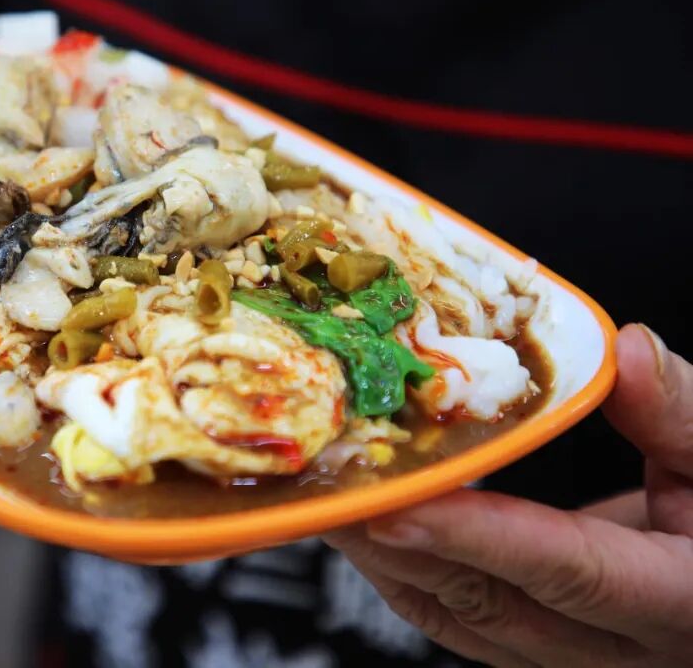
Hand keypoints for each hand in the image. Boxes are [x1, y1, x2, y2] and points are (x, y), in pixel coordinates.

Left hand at [325, 324, 692, 666]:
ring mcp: (575, 655)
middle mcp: (620, 649)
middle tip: (333, 487)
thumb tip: (628, 349)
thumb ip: (683, 413)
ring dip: (386, 562)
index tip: (401, 507)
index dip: (482, 538)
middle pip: (491, 603)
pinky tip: (369, 522)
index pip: (572, 572)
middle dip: (400, 545)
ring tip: (329, 498)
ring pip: (461, 620)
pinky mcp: (544, 643)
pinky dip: (407, 572)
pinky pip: (460, 618)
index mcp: (685, 605)